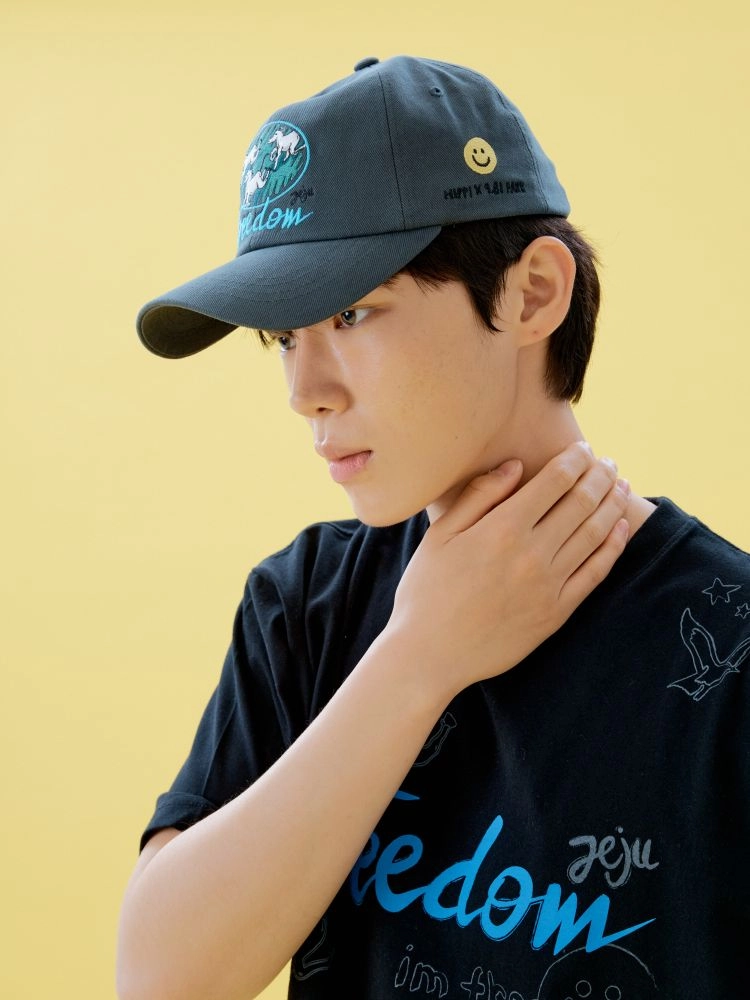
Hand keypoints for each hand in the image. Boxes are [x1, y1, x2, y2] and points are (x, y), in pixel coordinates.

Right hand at [387, 442, 629, 699]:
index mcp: (502, 528)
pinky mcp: (557, 613)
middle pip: (582, 502)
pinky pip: (596, 572)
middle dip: (600, 476)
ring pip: (595, 533)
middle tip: (609, 463)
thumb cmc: (426, 591)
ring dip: (614, 504)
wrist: (430, 655)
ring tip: (622, 487)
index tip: (584, 449)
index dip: (575, 459)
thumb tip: (516, 465)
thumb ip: (479, 496)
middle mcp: (533, 553)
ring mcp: (549, 585)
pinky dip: (613, 546)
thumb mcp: (440, 535)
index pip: (555, 481)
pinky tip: (621, 528)